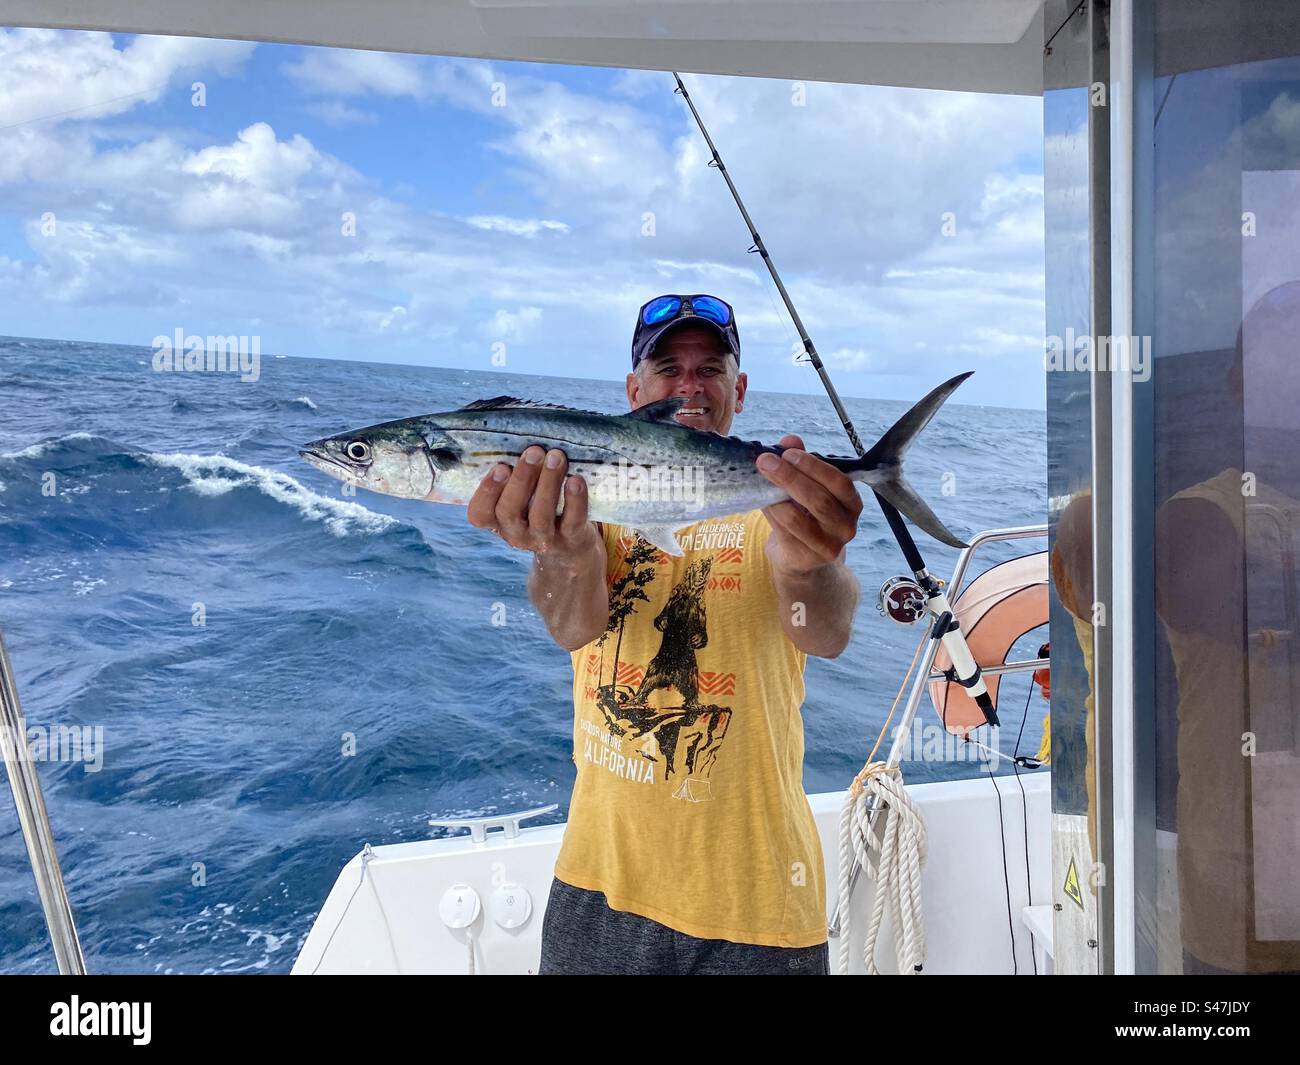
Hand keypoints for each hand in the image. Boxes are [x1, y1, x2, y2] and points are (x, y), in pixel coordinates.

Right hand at [467, 445, 599, 562]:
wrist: (571, 543)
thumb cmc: (539, 504)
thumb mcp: (521, 494)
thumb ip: (514, 473)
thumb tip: (520, 435)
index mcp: (497, 521)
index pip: (480, 513)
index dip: (487, 491)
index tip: (500, 466)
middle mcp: (515, 534)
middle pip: (510, 511)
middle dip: (521, 479)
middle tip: (534, 451)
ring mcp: (542, 539)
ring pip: (541, 516)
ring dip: (548, 484)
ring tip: (556, 457)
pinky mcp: (570, 540)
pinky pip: (571, 521)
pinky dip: (575, 500)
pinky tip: (576, 480)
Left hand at [756, 434, 862, 575]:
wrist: (802, 558)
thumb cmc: (807, 515)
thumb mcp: (808, 487)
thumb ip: (801, 463)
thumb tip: (790, 440)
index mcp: (852, 504)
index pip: (839, 482)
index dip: (813, 466)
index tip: (787, 453)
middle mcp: (846, 526)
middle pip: (819, 501)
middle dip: (790, 477)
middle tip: (766, 461)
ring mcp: (828, 546)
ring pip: (797, 518)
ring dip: (775, 496)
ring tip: (761, 479)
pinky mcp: (806, 558)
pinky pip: (783, 531)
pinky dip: (770, 512)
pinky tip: (761, 499)